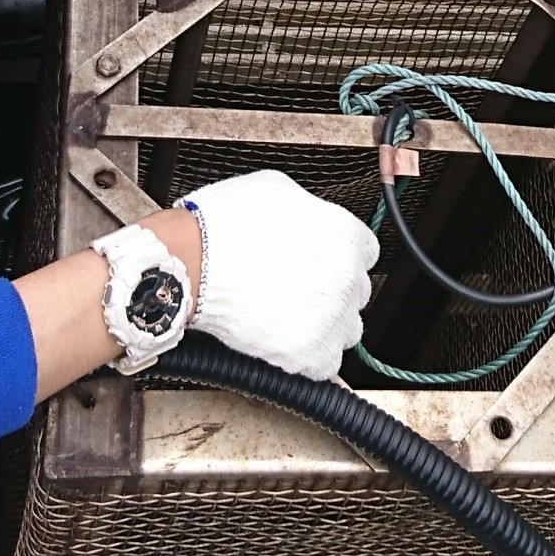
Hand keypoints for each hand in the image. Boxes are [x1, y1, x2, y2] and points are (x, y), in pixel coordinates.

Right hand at [184, 169, 378, 378]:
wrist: (189, 264)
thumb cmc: (222, 225)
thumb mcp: (276, 190)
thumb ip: (309, 210)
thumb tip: (311, 219)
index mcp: (345, 235)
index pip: (365, 254)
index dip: (338, 258)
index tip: (320, 264)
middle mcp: (347, 278)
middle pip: (355, 293)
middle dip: (329, 292)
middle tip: (293, 289)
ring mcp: (331, 318)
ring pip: (346, 331)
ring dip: (324, 327)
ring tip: (286, 317)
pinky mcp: (310, 353)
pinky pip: (325, 365)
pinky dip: (306, 358)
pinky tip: (281, 341)